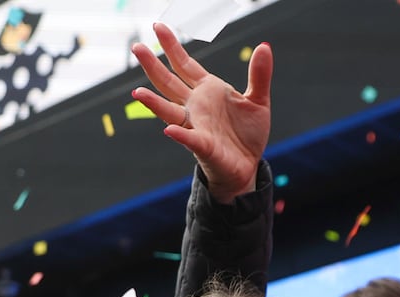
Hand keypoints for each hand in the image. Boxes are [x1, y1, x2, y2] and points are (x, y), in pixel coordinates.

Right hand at [131, 23, 269, 203]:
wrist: (248, 166)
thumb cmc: (247, 134)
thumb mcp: (258, 100)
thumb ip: (259, 74)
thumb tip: (264, 46)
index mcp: (207, 91)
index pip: (184, 64)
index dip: (171, 46)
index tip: (158, 26)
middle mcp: (195, 107)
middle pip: (168, 83)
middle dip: (152, 66)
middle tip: (136, 47)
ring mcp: (196, 127)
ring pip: (169, 112)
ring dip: (153, 103)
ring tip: (137, 92)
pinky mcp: (204, 148)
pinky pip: (190, 140)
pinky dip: (180, 135)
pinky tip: (169, 130)